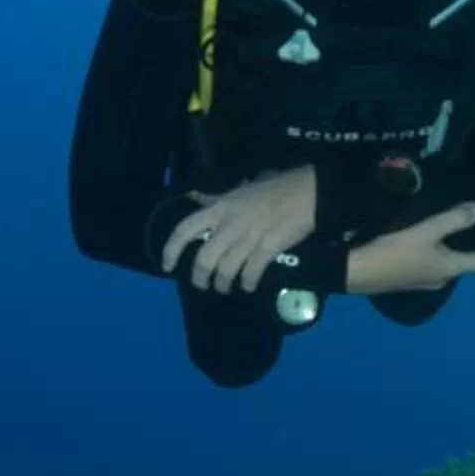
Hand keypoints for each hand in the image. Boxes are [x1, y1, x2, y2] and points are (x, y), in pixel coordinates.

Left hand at [161, 168, 318, 294]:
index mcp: (220, 207)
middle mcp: (229, 224)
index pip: (185, 229)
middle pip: (204, 259)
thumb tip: (196, 199)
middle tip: (203, 284)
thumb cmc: (274, 188)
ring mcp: (248, 238)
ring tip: (226, 287)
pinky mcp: (267, 249)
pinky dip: (247, 283)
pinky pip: (250, 274)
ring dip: (223, 283)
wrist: (307, 193)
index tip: (167, 266)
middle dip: (200, 277)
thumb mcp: (239, 190)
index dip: (171, 250)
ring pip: (225, 270)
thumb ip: (216, 198)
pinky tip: (248, 285)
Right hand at [346, 203, 474, 297]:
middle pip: (466, 264)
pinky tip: (430, 244)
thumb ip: (453, 220)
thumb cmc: (394, 252)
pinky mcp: (409, 279)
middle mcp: (442, 278)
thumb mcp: (425, 232)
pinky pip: (433, 264)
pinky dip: (439, 253)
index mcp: (451, 267)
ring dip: (455, 252)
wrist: (356, 273)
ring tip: (460, 236)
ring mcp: (424, 281)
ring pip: (448, 264)